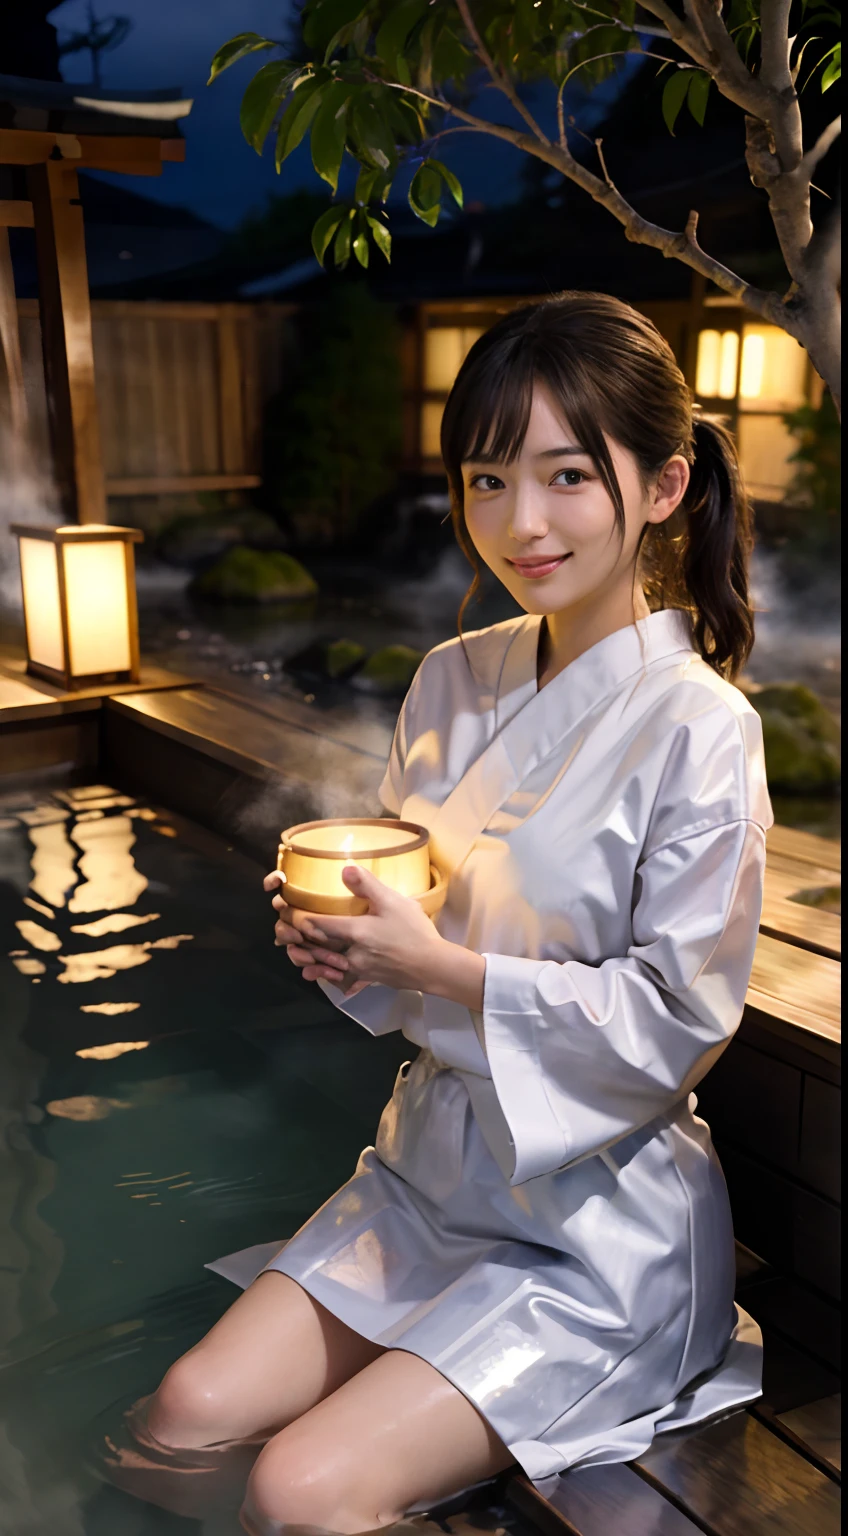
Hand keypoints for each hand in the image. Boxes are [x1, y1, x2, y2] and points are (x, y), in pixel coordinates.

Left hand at [270, 864, 446, 995]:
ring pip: (326, 965)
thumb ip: (368, 886)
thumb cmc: (413, 932)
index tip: (285, 912)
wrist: (433, 966)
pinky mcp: (369, 978)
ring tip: (294, 954)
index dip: (298, 918)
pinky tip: (324, 976)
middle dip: (298, 941)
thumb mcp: (393, 902)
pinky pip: (343, 979)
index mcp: (354, 931)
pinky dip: (329, 976)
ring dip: (308, 960)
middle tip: (281, 935)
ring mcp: (359, 968)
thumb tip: (344, 869)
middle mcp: (351, 952)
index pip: (317, 925)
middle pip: (316, 948)